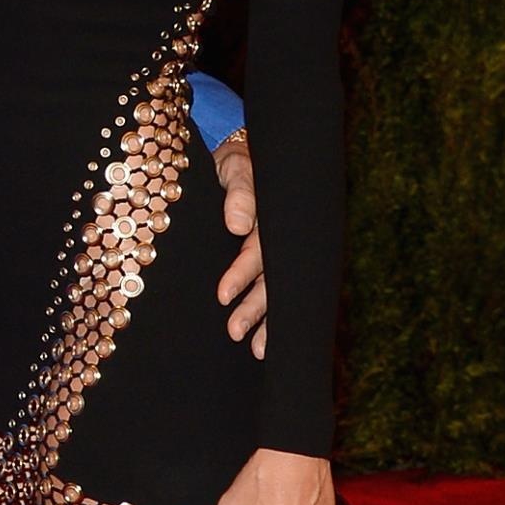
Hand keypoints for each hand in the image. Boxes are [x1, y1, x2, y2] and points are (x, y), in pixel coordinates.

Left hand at [213, 135, 266, 358]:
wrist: (237, 154)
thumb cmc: (236, 160)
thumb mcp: (237, 166)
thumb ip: (240, 192)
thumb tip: (239, 226)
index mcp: (276, 217)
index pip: (261, 250)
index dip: (243, 275)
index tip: (223, 296)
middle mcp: (281, 238)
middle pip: (273, 278)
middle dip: (257, 310)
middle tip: (237, 335)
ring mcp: (277, 250)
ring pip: (274, 289)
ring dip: (264, 319)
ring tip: (256, 350)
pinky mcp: (266, 257)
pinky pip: (269, 287)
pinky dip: (266, 313)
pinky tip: (262, 339)